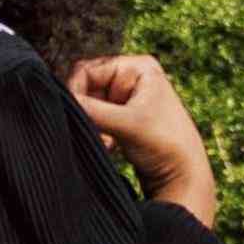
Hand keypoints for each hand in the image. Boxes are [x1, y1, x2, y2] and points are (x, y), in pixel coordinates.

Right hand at [74, 52, 216, 220]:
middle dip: (86, 111)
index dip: (76, 92)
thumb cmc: (165, 144)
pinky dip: (98, 132)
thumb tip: (58, 99)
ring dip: (91, 124)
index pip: (87, 69)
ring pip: (90, 104)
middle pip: (87, 86)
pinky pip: (97, 118)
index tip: (76, 116)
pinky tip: (109, 146)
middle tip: (94, 132)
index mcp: (138, 67)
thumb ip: (91, 110)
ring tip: (105, 142)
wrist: (185, 177)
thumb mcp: (126, 124)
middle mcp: (133, 77)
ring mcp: (129, 97)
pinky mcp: (124, 117)